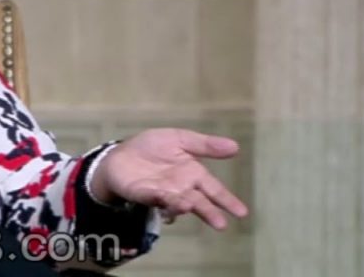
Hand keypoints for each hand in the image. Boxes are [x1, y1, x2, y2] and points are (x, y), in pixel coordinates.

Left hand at [90, 128, 248, 229]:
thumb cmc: (153, 148)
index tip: (242, 213)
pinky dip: (159, 199)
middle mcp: (181, 188)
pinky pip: (152, 197)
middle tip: (221, 224)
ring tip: (190, 206)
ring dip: (183, 205)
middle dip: (208, 212)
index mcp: (192, 174)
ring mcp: (162, 193)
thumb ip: (204, 145)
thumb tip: (236, 146)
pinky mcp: (142, 193)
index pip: (213, 189)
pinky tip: (165, 198)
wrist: (121, 153)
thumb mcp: (180, 139)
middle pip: (198, 201)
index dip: (226, 200)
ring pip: (176, 202)